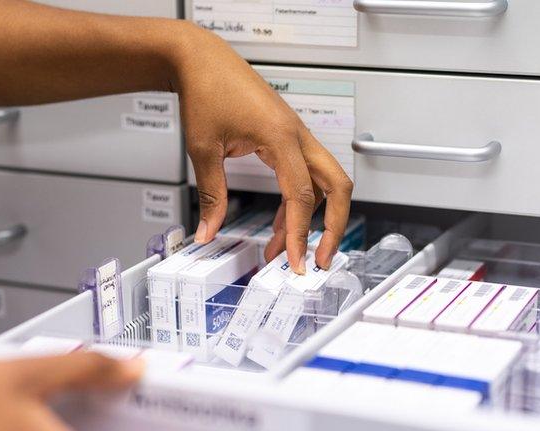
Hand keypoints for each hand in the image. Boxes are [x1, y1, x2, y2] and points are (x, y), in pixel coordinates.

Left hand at [173, 25, 352, 272]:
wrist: (202, 59)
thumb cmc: (206, 90)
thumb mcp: (204, 149)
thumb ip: (211, 194)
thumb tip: (208, 231)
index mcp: (282, 137)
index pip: (303, 195)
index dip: (301, 233)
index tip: (295, 261)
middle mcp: (297, 135)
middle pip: (338, 187)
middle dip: (333, 227)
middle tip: (317, 259)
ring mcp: (296, 135)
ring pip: (324, 183)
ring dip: (310, 218)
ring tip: (285, 250)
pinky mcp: (287, 137)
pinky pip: (304, 174)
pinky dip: (297, 202)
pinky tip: (280, 225)